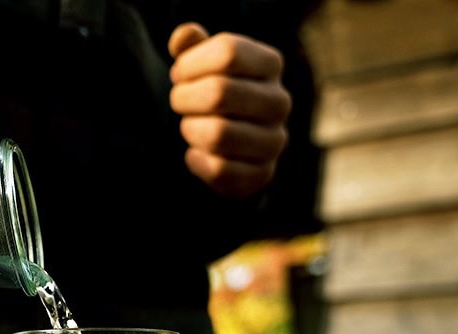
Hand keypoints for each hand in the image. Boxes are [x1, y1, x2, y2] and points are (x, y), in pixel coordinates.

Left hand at [168, 23, 290, 198]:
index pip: (227, 53)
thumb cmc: (212, 94)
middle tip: (178, 101)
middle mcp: (279, 102)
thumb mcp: (201, 65)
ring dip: (190, 130)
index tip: (178, 73)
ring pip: (218, 134)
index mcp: (270, 64)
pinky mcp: (262, 174)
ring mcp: (274, 140)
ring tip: (188, 126)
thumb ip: (191, 47)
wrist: (230, 144)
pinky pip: (220, 170)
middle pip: (219, 93)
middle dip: (184, 98)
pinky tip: (194, 154)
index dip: (190, 63)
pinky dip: (196, 161)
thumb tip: (184, 36)